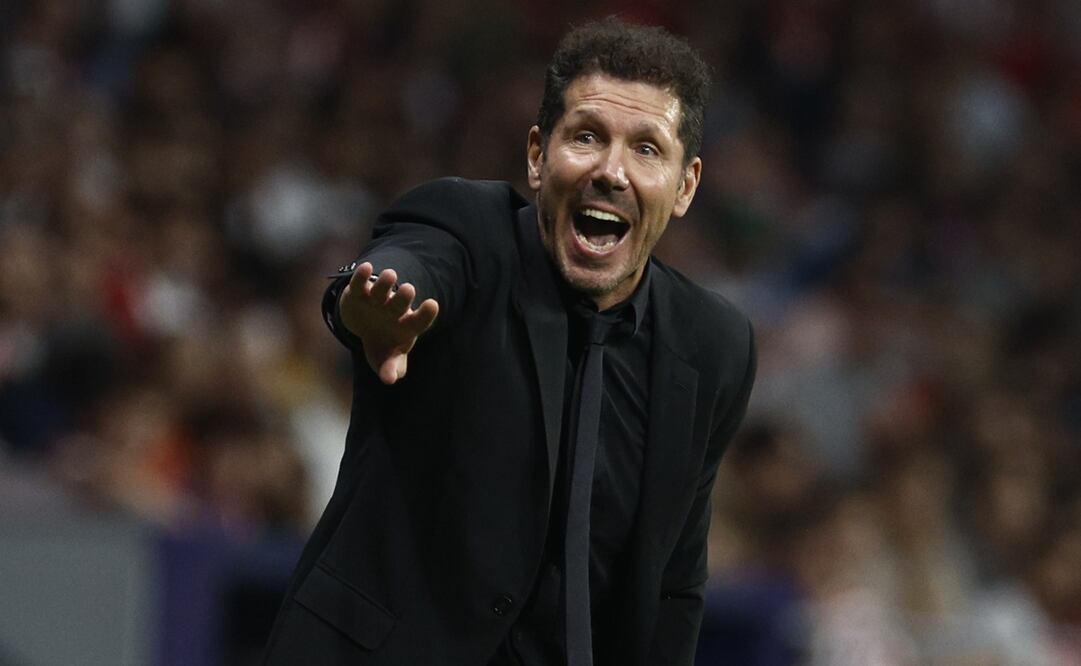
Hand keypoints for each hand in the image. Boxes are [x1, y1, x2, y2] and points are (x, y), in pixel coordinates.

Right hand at [339, 262, 439, 384]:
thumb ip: (390, 368)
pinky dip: (362, 275)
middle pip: (401, 302)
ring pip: (383, 288)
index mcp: (406, 325)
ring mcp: (377, 299)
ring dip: (385, 282)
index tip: (433, 304)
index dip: (425, 314)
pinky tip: (366, 267)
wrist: (364, 325)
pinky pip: (361, 282)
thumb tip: (390, 379)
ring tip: (389, 275)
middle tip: (408, 289)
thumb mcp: (387, 359)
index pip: (419, 321)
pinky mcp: (358, 293)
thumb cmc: (383, 343)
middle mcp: (394, 310)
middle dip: (403, 297)